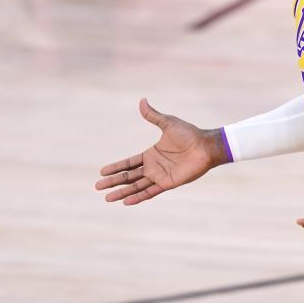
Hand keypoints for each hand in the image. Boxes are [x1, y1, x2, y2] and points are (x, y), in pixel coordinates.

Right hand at [95, 99, 225, 204]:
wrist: (205, 146)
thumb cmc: (189, 134)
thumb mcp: (168, 123)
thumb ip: (153, 116)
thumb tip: (142, 100)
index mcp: (151, 154)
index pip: (129, 163)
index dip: (116, 167)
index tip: (102, 171)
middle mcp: (153, 166)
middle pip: (129, 176)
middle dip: (114, 181)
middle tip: (97, 186)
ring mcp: (160, 176)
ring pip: (136, 186)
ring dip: (122, 192)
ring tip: (107, 198)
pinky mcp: (168, 183)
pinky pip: (150, 192)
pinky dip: (138, 197)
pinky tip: (126, 201)